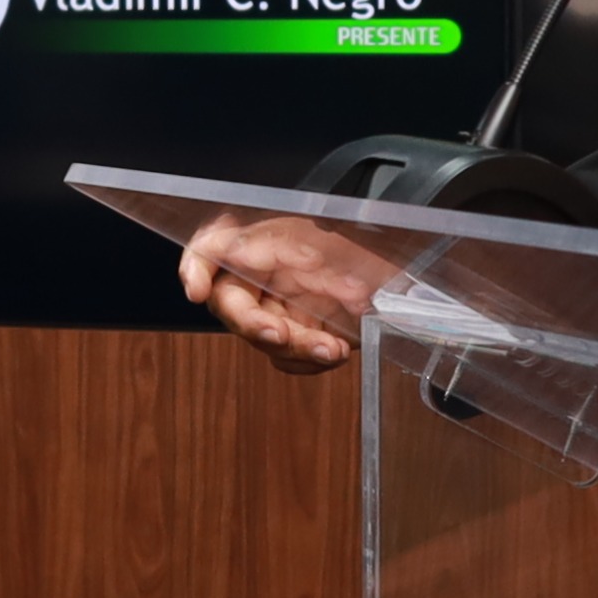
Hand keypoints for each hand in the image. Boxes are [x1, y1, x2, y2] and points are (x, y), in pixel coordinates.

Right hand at [181, 211, 384, 374]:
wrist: (404, 286)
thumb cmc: (365, 250)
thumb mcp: (327, 237)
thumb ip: (281, 243)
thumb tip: (241, 250)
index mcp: (262, 243)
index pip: (209, 248)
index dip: (193, 266)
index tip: (196, 287)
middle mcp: (263, 278)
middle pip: (231, 306)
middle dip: (254, 325)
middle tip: (280, 334)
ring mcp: (279, 311)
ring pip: (264, 339)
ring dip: (298, 348)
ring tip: (331, 346)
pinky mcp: (298, 340)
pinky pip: (290, 360)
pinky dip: (313, 359)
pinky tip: (336, 349)